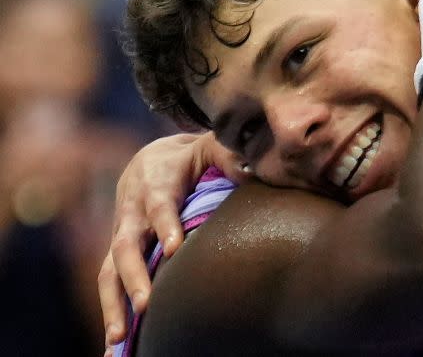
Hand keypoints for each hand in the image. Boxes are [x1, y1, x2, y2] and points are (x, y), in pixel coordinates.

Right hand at [99, 132, 243, 345]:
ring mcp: (122, 235)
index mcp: (155, 183)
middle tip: (146, 304)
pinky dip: (110, 313)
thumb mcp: (209, 146)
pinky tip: (113, 347)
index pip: (159, 204)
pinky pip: (108, 284)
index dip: (165, 225)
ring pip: (108, 270)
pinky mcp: (117, 253)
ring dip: (114, 304)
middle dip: (134, 275)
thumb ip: (229, 154)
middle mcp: (132, 212)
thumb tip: (253, 168)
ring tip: (119, 338)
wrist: (151, 158)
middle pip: (126, 244)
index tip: (173, 249)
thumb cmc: (190, 157)